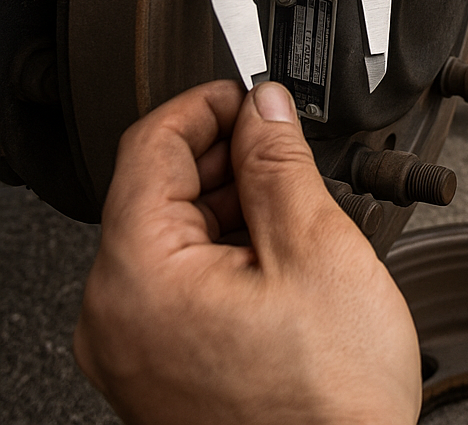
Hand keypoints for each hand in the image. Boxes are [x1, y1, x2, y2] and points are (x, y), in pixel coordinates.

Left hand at [74, 80, 420, 424]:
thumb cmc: (330, 401)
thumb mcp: (315, 249)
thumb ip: (280, 163)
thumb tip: (265, 109)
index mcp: (139, 279)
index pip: (149, 146)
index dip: (205, 105)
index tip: (247, 94)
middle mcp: (116, 319)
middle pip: (156, 190)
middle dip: (223, 155)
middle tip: (283, 146)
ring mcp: (134, 350)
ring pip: (170, 234)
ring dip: (228, 201)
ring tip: (293, 206)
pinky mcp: (159, 369)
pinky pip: (178, 282)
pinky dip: (224, 250)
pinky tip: (278, 253)